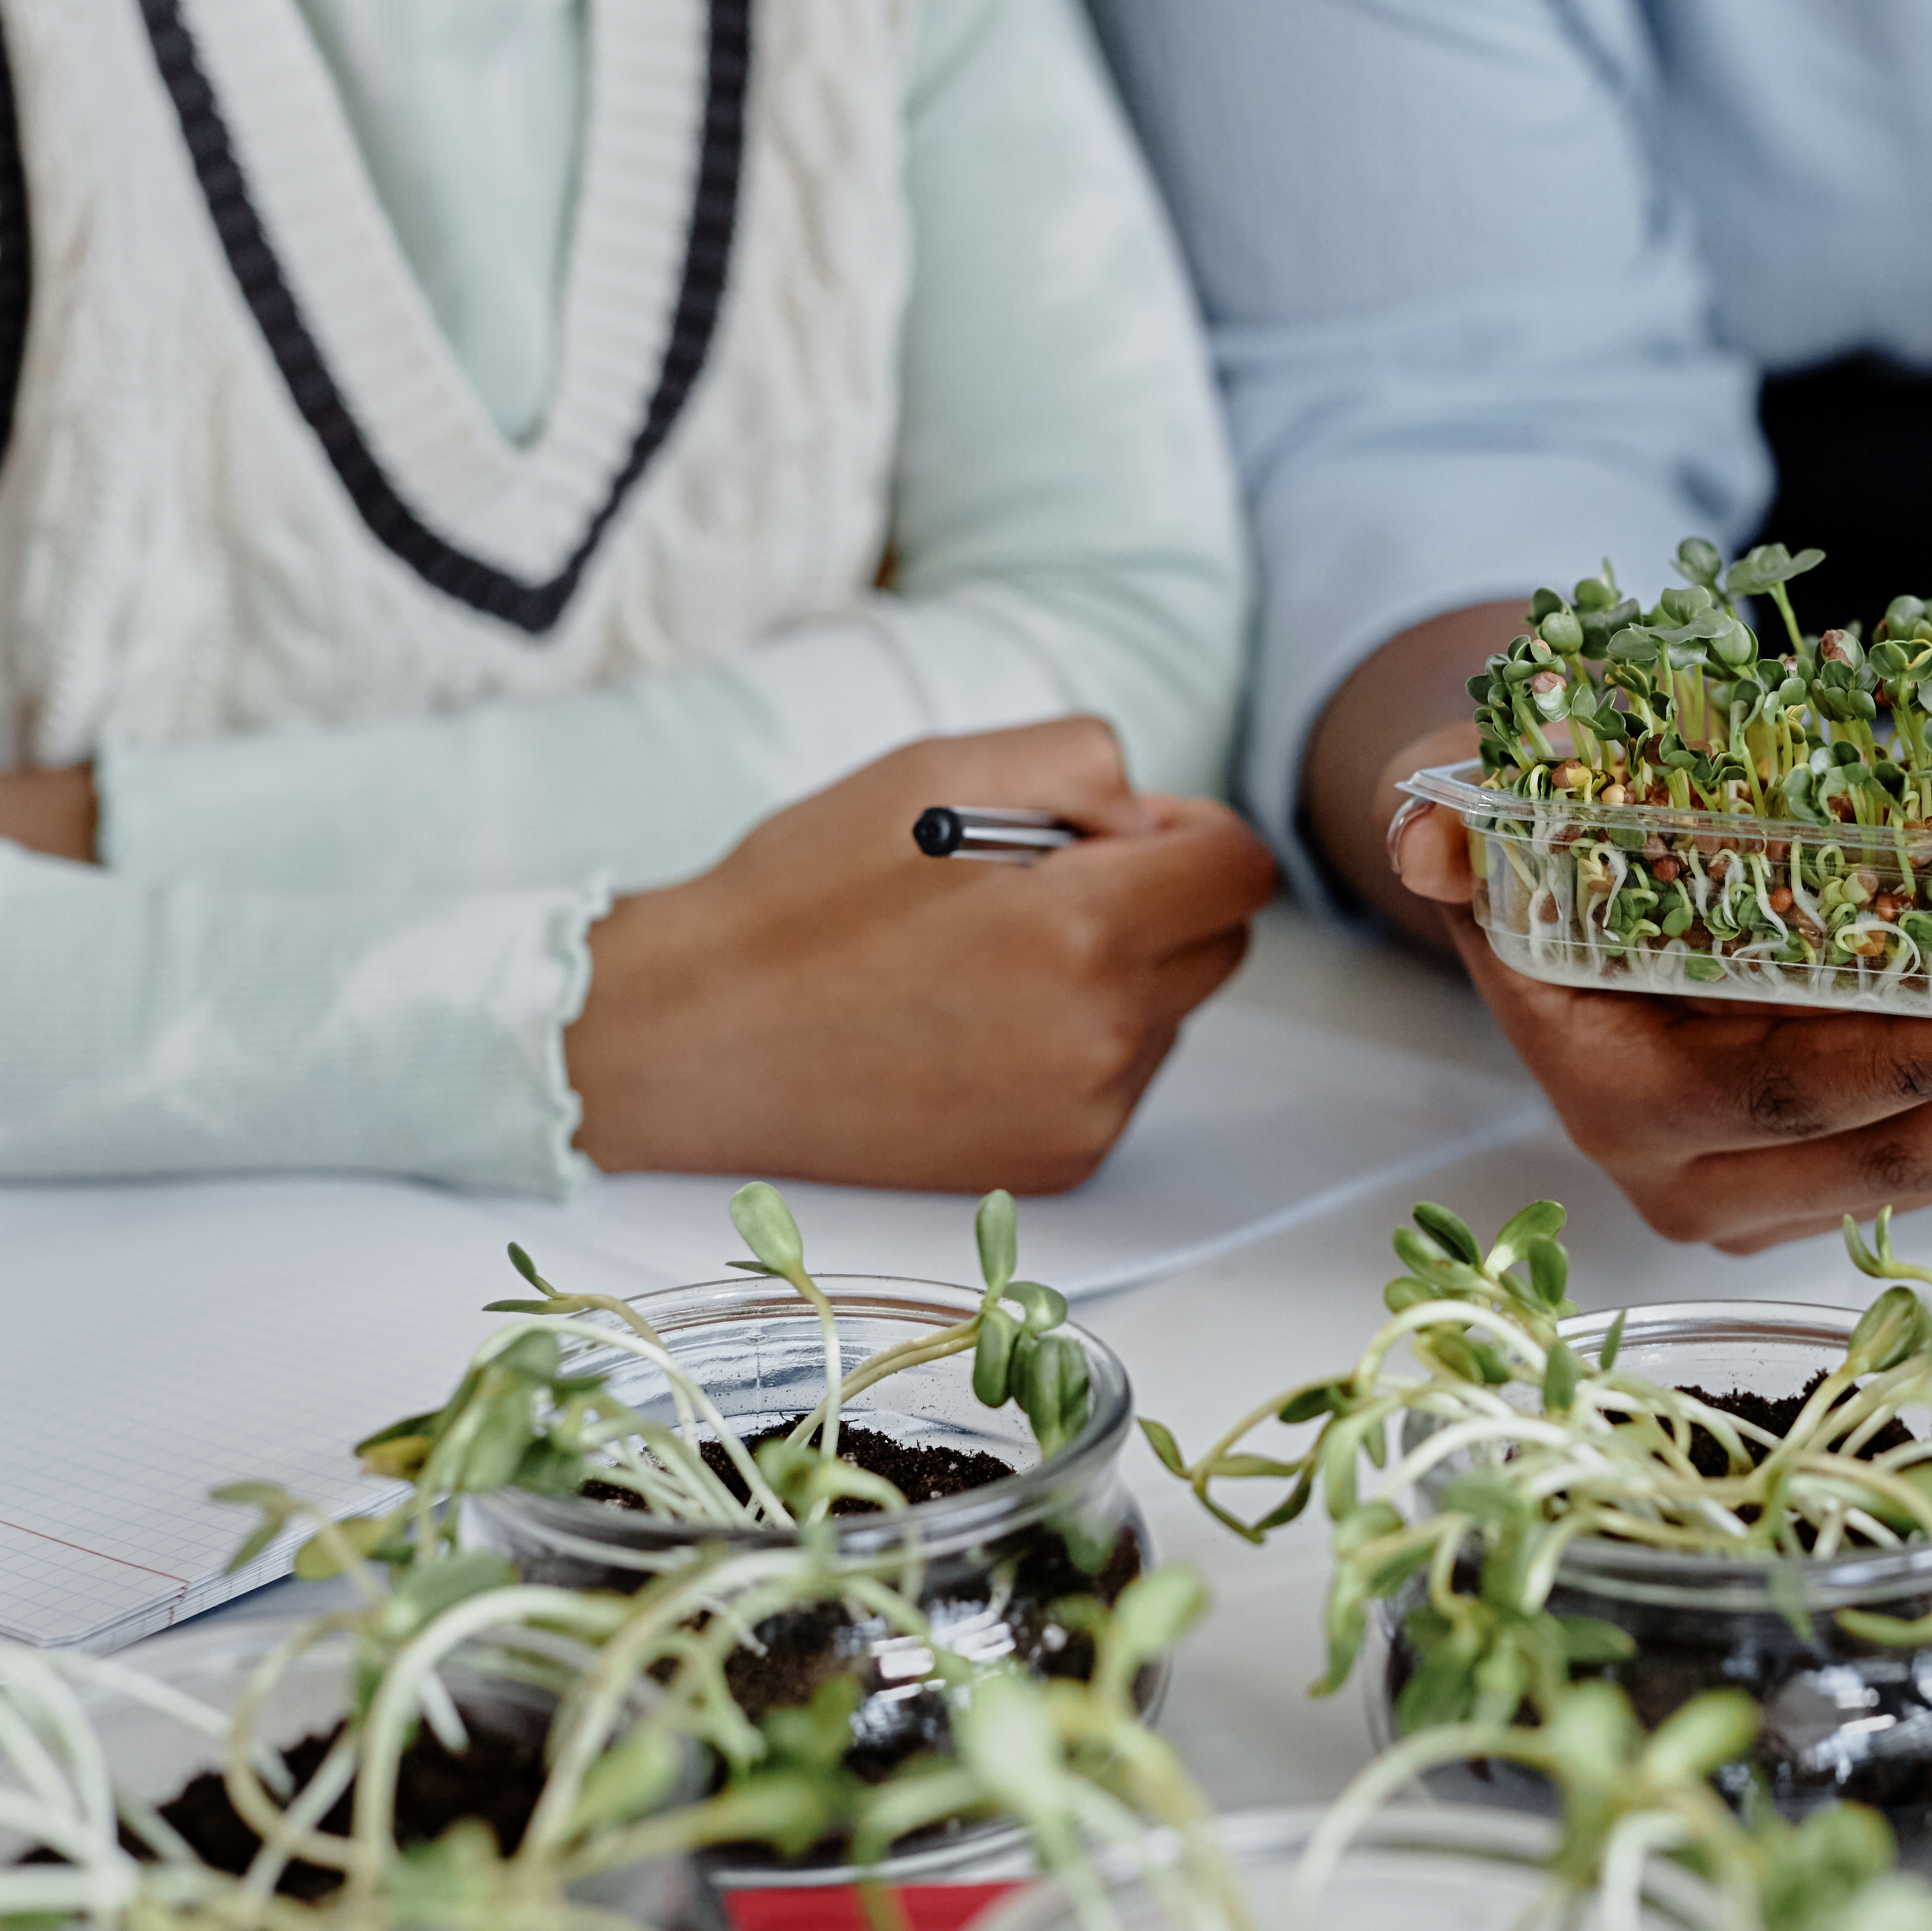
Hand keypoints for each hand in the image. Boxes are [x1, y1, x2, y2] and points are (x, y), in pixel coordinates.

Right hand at [567, 718, 1277, 1188]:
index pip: (1238, 869)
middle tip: (1033, 888)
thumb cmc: (804, 894)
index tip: (1115, 834)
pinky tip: (972, 1027)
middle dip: (1154, 900)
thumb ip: (1083, 766)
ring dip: (1112, 975)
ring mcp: (1081, 1110)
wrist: (692, 1040)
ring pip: (1166, 1014)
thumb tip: (1157, 821)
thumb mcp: (938, 769)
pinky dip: (1072, 1045)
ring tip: (981, 964)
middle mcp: (1102, 1033)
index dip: (1186, 833)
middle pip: (1217, 943)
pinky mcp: (1054, 1164)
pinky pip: (1116, 1081)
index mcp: (1085, 926)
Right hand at [1386, 718, 1931, 1251]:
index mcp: (1610, 1097)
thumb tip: (1438, 838)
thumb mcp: (1484, 809)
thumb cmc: (1532, 827)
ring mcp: (1753, 1192)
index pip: (1778, 1094)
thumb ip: (1466, 826)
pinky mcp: (1811, 1181)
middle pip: (1882, 1156)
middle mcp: (1679, 1175)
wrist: (1542, 872)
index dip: (1909, 1068)